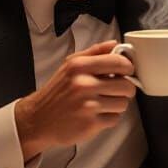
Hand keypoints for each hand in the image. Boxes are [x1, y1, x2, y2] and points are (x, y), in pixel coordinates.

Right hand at [14, 41, 136, 159]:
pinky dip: (108, 118)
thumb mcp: (70, 64)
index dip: (128, 67)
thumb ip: (94, 52)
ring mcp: (88, 105)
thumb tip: (115, 44)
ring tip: (103, 103)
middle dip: (125, 89)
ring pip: (123, 103)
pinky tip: (96, 114)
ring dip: (116, 104)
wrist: (39, 118)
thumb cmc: (57, 91)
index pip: (119, 62)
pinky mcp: (90, 124)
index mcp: (80, 66)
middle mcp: (84, 84)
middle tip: (115, 90)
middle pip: (126, 85)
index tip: (126, 71)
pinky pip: (114, 119)